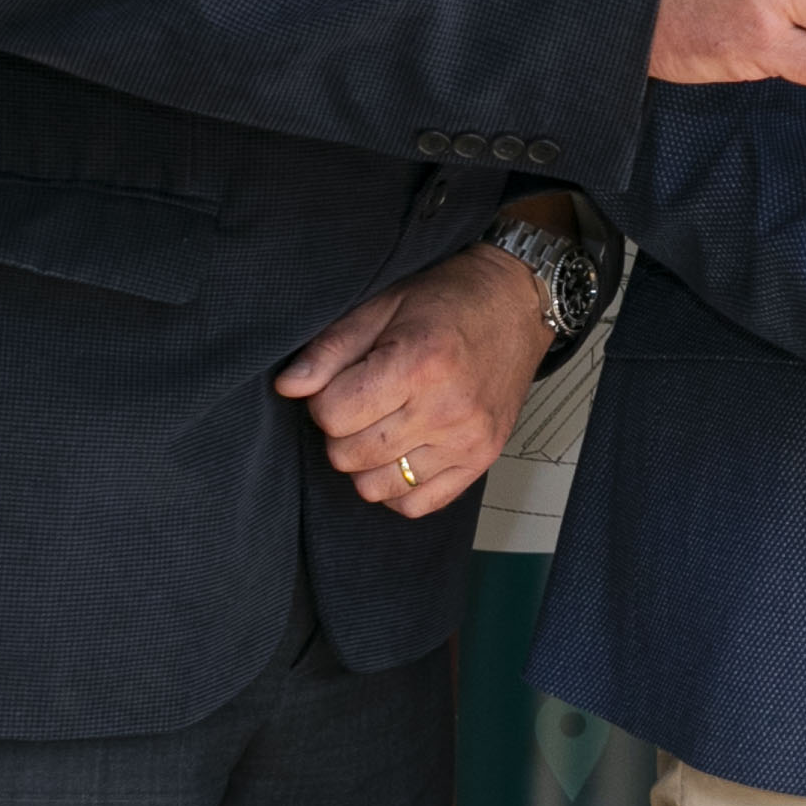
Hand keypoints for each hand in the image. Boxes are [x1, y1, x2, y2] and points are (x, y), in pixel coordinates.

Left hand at [279, 241, 551, 519]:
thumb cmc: (450, 301)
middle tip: (364, 403)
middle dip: (343, 431)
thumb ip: (330, 349)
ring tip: (385, 426)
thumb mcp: (382, 307)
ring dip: (368, 462)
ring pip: (376, 486)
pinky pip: (417, 504)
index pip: (331, 415)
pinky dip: (400, 486)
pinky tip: (405, 452)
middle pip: (348, 455)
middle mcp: (445, 408)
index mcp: (418, 364)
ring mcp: (467, 439)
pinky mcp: (481, 459)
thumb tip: (289, 387)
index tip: (343, 383)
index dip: (324, 400)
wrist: (516, 303)